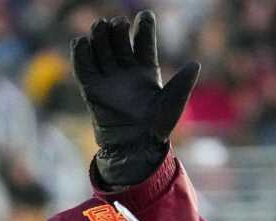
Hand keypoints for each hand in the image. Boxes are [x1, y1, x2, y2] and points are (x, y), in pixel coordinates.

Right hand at [71, 10, 199, 149]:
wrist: (134, 148)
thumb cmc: (156, 128)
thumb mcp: (173, 104)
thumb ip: (181, 84)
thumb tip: (195, 65)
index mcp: (146, 70)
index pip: (143, 41)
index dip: (144, 27)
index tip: (145, 16)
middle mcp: (126, 72)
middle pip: (118, 41)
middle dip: (117, 29)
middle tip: (118, 25)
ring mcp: (109, 80)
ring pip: (101, 50)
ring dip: (99, 36)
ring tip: (100, 27)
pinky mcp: (92, 90)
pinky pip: (84, 68)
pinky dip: (80, 54)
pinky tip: (81, 43)